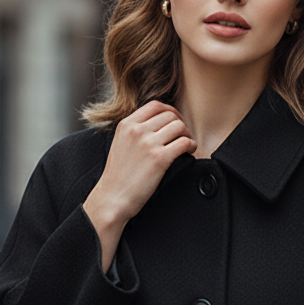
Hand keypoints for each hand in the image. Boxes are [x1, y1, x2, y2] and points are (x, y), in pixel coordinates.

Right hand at [84, 101, 195, 270]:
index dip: (170, 111)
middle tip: (183, 136)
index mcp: (126, 125)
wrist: (112, 199)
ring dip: (187, 135)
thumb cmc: (117, 178)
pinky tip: (189, 152)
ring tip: (187, 145)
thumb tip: (157, 126)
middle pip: (170, 115)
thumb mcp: (120, 145)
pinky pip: (184, 143)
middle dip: (181, 124)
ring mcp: (148, 143)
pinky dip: (191, 146)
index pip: (155, 105)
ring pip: (179, 126)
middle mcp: (137, 130)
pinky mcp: (159, 159)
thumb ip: (135, 132)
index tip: (175, 121)